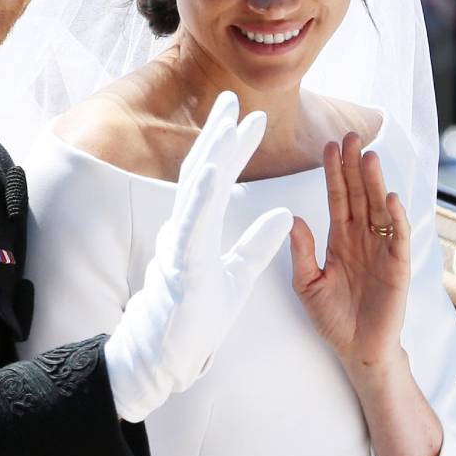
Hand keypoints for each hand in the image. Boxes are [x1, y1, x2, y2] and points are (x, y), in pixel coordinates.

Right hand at [105, 92, 292, 421]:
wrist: (169, 357)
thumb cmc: (196, 319)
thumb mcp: (238, 276)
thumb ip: (258, 244)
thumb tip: (286, 214)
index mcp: (199, 230)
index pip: (217, 180)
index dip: (232, 148)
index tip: (251, 118)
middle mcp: (185, 229)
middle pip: (201, 172)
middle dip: (217, 135)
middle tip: (231, 98)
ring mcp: (180, 245)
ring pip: (195, 191)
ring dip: (211, 154)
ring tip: (226, 123)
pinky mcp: (182, 265)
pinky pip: (192, 225)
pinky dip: (202, 195)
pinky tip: (212, 170)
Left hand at [289, 132, 410, 369]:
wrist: (357, 350)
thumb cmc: (333, 318)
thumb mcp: (307, 284)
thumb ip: (301, 253)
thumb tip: (293, 218)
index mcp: (340, 239)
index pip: (337, 197)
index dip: (334, 172)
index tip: (328, 146)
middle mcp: (362, 238)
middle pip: (359, 195)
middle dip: (354, 166)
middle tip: (351, 135)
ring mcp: (381, 250)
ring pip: (379, 208)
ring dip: (375, 183)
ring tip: (369, 156)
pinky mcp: (398, 267)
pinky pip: (397, 237)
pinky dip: (395, 218)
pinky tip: (390, 198)